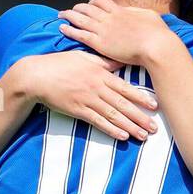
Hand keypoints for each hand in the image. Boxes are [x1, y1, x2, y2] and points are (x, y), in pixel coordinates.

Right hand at [14, 49, 158, 141]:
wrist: (37, 76)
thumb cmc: (60, 64)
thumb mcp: (84, 57)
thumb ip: (105, 61)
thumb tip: (122, 60)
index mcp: (100, 73)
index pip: (125, 87)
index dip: (141, 97)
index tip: (155, 106)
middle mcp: (97, 87)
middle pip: (123, 104)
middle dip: (140, 117)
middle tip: (154, 127)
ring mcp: (87, 100)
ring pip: (113, 115)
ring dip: (129, 126)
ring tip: (143, 135)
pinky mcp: (77, 110)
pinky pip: (97, 122)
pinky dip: (110, 129)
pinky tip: (122, 136)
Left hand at [58, 0, 175, 66]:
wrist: (156, 46)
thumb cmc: (157, 33)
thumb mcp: (149, 15)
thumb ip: (137, 13)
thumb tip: (132, 12)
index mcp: (120, 11)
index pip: (101, 1)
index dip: (92, 3)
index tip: (89, 6)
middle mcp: (109, 18)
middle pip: (87, 8)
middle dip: (77, 8)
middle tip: (71, 10)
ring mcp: (103, 30)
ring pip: (80, 19)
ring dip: (69, 15)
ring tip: (61, 15)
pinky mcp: (100, 44)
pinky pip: (80, 34)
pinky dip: (70, 30)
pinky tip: (62, 28)